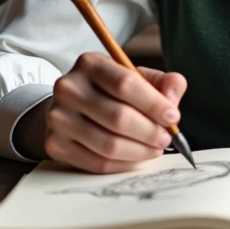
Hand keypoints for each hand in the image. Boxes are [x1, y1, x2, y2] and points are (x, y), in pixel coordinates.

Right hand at [20, 52, 186, 173]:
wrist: (69, 107)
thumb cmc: (110, 91)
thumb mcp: (136, 77)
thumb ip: (162, 82)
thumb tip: (173, 98)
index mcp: (90, 63)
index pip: (125, 84)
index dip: (154, 104)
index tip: (173, 116)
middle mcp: (69, 88)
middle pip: (118, 117)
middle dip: (150, 132)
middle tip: (167, 138)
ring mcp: (58, 118)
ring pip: (109, 144)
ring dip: (140, 151)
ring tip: (155, 148)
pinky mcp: (56, 144)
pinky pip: (98, 162)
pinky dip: (124, 164)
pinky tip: (137, 157)